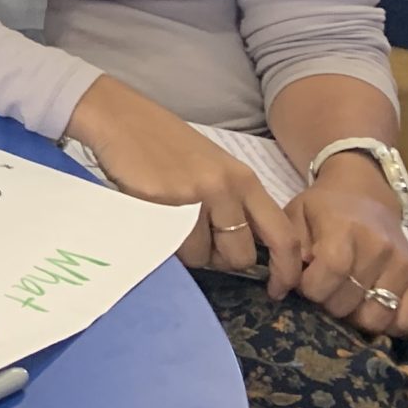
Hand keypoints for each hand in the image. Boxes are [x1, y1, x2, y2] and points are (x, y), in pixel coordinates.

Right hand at [64, 75, 297, 274]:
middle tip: (204, 245)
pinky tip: (156, 220)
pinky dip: (167, 244)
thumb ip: (236, 202)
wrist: (121, 118)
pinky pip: (173, 247)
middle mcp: (224, 189)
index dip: (287, 270)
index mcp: (244, 180)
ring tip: (174, 226)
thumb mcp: (215, 167)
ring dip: (190, 253)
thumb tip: (247, 248)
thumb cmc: (165, 144)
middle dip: (223, 260)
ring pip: (203, 257)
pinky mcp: (160, 205)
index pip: (283, 236)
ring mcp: (192, 198)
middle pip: (240, 255)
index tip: (278, 288)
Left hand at [283, 159, 407, 335]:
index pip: (331, 271)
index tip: (304, 285)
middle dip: (328, 304)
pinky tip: (371, 310)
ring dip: (356, 318)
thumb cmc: (323, 208)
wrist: (366, 194)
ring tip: (346, 301)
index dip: (311, 288)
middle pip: (349, 300)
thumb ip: (290, 248)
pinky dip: (389, 325)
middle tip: (324, 292)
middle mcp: (379, 247)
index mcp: (345, 228)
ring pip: (377, 317)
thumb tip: (288, 285)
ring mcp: (403, 265)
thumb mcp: (296, 214)